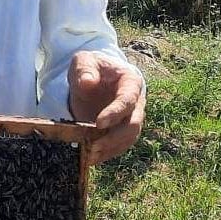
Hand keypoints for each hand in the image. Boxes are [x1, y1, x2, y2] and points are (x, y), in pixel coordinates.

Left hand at [68, 50, 145, 165]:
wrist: (94, 76)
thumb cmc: (91, 66)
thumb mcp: (84, 61)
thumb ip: (84, 69)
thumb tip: (88, 82)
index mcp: (131, 82)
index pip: (128, 100)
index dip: (116, 113)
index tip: (98, 123)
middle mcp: (137, 103)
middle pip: (133, 125)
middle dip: (114, 138)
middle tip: (92, 146)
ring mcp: (131, 118)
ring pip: (128, 139)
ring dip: (110, 149)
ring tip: (89, 157)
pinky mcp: (121, 131)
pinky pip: (120, 146)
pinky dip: (107, 154)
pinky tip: (91, 159)